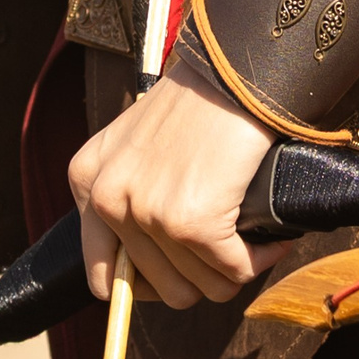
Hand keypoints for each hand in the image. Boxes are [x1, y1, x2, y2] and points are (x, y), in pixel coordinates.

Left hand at [71, 60, 286, 306]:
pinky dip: (259, 260)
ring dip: (233, 270)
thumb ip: (127, 196)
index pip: (104, 277)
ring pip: (200, 287)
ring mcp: (150, 212)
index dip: (149, 285)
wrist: (235, 70)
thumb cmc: (196, 102)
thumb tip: (146, 273)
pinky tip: (271, 238)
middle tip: (228, 248)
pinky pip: (234, 271)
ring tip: (251, 241)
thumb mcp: (135, 144)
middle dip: (202, 275)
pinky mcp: (194, 222)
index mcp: (88, 179)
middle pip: (162, 288)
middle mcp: (109, 199)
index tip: (183, 268)